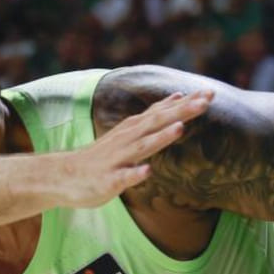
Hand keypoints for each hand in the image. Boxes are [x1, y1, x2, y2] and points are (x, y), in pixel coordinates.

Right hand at [57, 91, 211, 207]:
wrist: (63, 177)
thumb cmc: (101, 157)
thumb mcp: (129, 132)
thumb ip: (153, 117)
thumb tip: (178, 97)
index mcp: (133, 130)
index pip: (163, 112)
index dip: (187, 103)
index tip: (210, 92)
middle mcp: (127, 140)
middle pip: (157, 123)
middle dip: (182, 112)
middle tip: (206, 100)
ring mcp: (117, 160)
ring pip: (142, 147)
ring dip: (160, 137)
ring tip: (180, 128)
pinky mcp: (108, 180)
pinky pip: (123, 178)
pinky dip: (135, 174)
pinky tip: (147, 172)